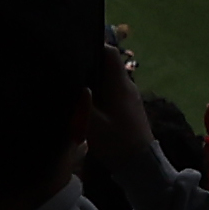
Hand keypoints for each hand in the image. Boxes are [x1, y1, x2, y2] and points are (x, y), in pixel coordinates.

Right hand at [80, 40, 157, 178]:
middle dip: (89, 63)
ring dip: (94, 80)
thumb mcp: (92, 123)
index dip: (93, 44)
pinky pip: (112, 92)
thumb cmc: (116, 141)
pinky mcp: (128, 109)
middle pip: (108, 64)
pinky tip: (86, 102)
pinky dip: (99, 92)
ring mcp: (130, 97)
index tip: (74, 46)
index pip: (109, 52)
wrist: (140, 165)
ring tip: (73, 83)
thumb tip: (72, 82)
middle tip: (68, 66)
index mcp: (120, 84)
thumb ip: (81, 101)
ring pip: (109, 79)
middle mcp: (127, 85)